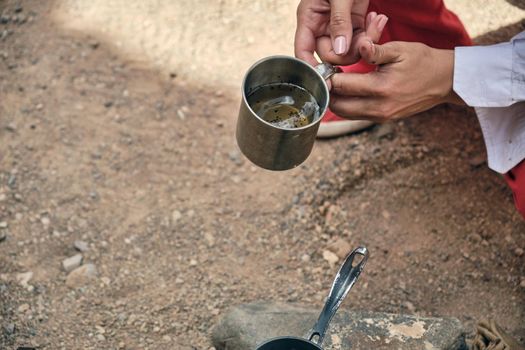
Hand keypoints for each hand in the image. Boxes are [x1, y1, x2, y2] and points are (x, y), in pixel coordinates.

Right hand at [294, 0, 387, 65]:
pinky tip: (378, 18)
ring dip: (364, 42)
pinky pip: (360, 40)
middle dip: (349, 52)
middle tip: (365, 38)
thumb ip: (339, 22)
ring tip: (376, 22)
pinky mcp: (353, 24)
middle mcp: (320, 26)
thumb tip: (339, 50)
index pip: (303, 51)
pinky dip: (371, 34)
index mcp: (309, 18)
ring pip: (347, 50)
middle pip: (329, 55)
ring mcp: (337, 26)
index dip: (311, 67)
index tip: (327, 77)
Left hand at [329, 41, 464, 121]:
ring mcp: (381, 116)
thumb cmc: (422, 61)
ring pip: (344, 114)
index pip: (342, 87)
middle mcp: (379, 107)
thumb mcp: (399, 50)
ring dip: (336, 100)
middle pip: (337, 106)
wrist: (444, 81)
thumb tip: (360, 45)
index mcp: (381, 88)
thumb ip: (376, 50)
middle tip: (329, 76)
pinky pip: (355, 115)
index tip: (326, 67)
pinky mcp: (383, 119)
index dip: (329, 77)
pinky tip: (351, 90)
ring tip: (339, 82)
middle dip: (328, 91)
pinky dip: (348, 105)